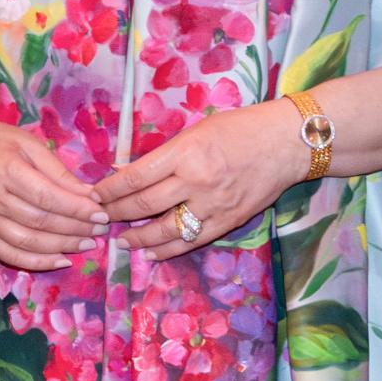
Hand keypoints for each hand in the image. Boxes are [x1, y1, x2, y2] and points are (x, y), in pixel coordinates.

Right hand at [0, 109, 106, 272]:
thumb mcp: (28, 143)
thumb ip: (58, 170)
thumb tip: (89, 196)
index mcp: (4, 168)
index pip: (47, 196)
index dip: (77, 209)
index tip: (101, 213)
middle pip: (40, 221)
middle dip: (75, 229)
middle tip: (100, 231)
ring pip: (27, 242)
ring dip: (62, 247)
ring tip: (87, 245)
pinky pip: (9, 254)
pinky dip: (37, 262)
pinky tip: (61, 260)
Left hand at [92, 100, 303, 260]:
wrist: (286, 144)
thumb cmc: (240, 128)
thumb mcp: (196, 130)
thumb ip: (164, 153)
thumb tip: (127, 170)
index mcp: (185, 151)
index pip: (136, 176)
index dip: (110, 189)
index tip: (95, 195)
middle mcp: (196, 180)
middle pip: (145, 204)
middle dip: (117, 214)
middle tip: (99, 219)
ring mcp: (213, 205)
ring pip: (165, 229)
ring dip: (138, 238)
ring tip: (121, 241)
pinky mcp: (227, 222)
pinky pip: (190, 241)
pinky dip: (167, 249)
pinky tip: (150, 252)